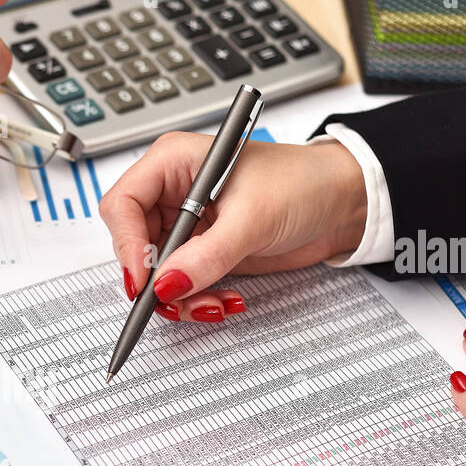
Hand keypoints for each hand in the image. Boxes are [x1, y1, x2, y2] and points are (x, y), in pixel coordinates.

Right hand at [99, 132, 367, 321]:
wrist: (342, 203)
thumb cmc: (303, 183)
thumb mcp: (253, 218)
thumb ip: (207, 256)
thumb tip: (166, 285)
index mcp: (173, 162)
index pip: (123, 204)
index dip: (127, 244)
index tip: (145, 279)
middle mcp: (174, 192)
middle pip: (133, 244)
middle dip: (155, 279)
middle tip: (179, 299)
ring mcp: (187, 224)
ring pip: (156, 273)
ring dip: (180, 297)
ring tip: (214, 303)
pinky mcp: (202, 251)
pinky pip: (181, 284)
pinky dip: (197, 300)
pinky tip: (226, 300)